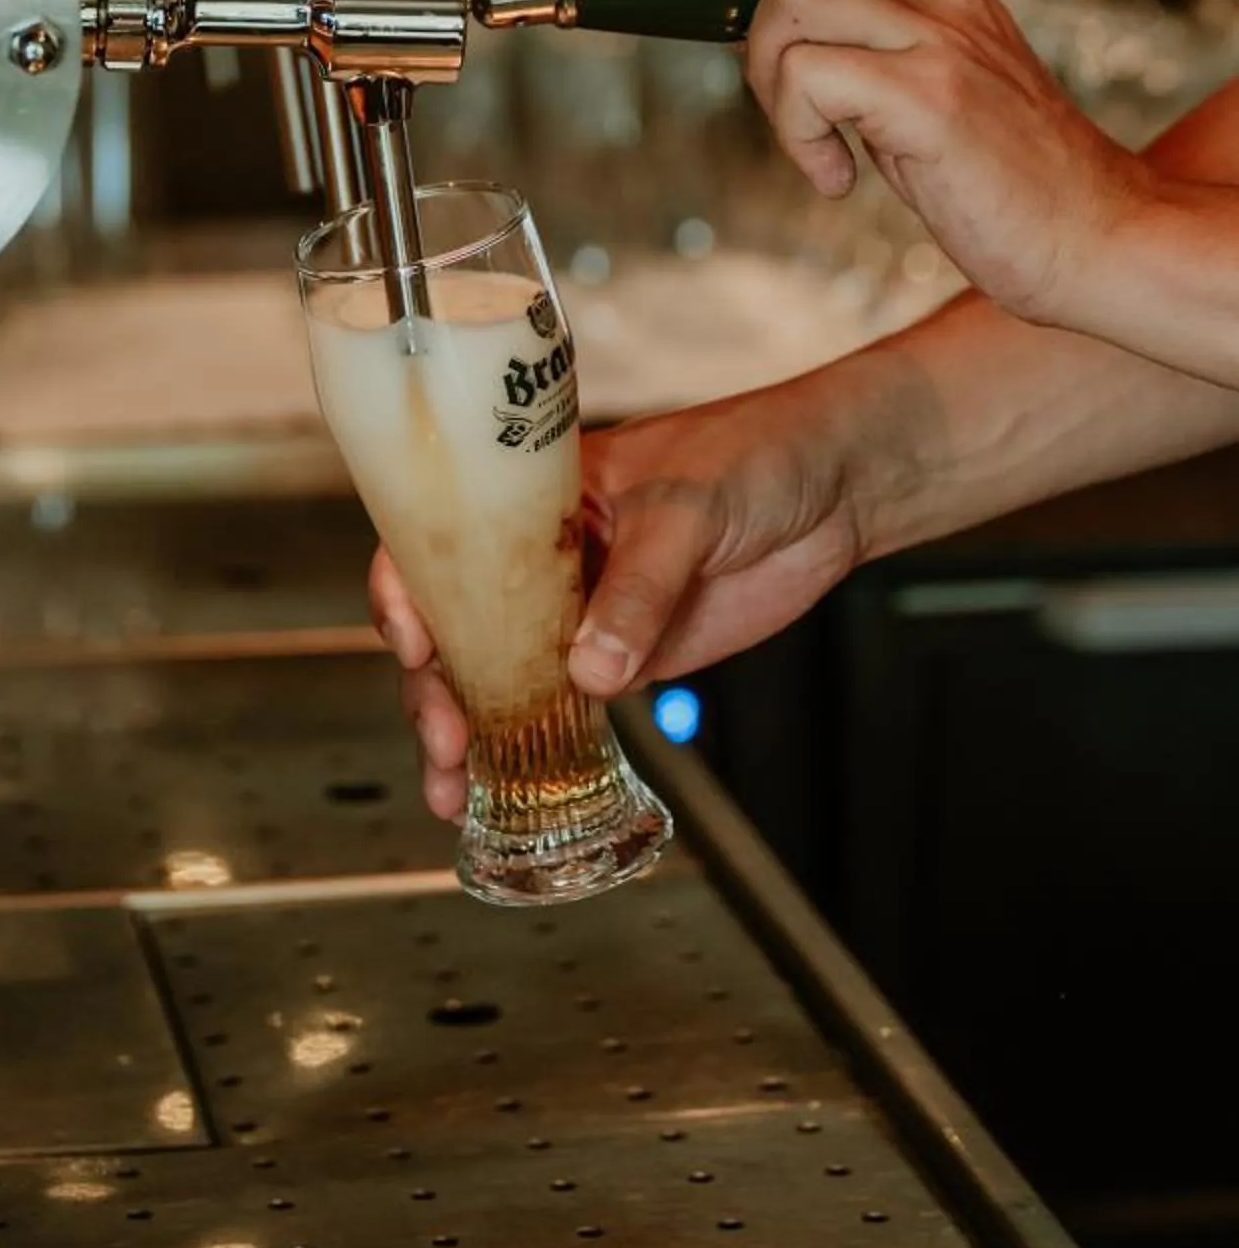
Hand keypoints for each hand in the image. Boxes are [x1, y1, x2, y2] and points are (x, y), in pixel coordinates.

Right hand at [369, 394, 862, 820]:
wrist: (836, 490)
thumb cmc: (753, 456)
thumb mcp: (686, 511)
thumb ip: (638, 590)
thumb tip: (589, 672)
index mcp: (535, 497)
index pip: (443, 538)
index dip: (412, 591)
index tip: (414, 644)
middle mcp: (543, 558)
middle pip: (459, 626)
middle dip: (436, 689)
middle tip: (444, 741)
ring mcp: (582, 612)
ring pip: (502, 677)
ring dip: (472, 734)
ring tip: (455, 791)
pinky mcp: (629, 656)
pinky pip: (564, 707)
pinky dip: (533, 750)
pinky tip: (505, 788)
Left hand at [667, 0, 1145, 329]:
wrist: (1094, 237)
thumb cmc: (995, 170)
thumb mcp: (927, 76)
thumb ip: (862, 37)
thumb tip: (754, 25)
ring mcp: (938, 40)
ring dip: (763, 69)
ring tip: (805, 133)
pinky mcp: (932, 101)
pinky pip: (810, 79)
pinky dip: (797, 134)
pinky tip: (834, 176)